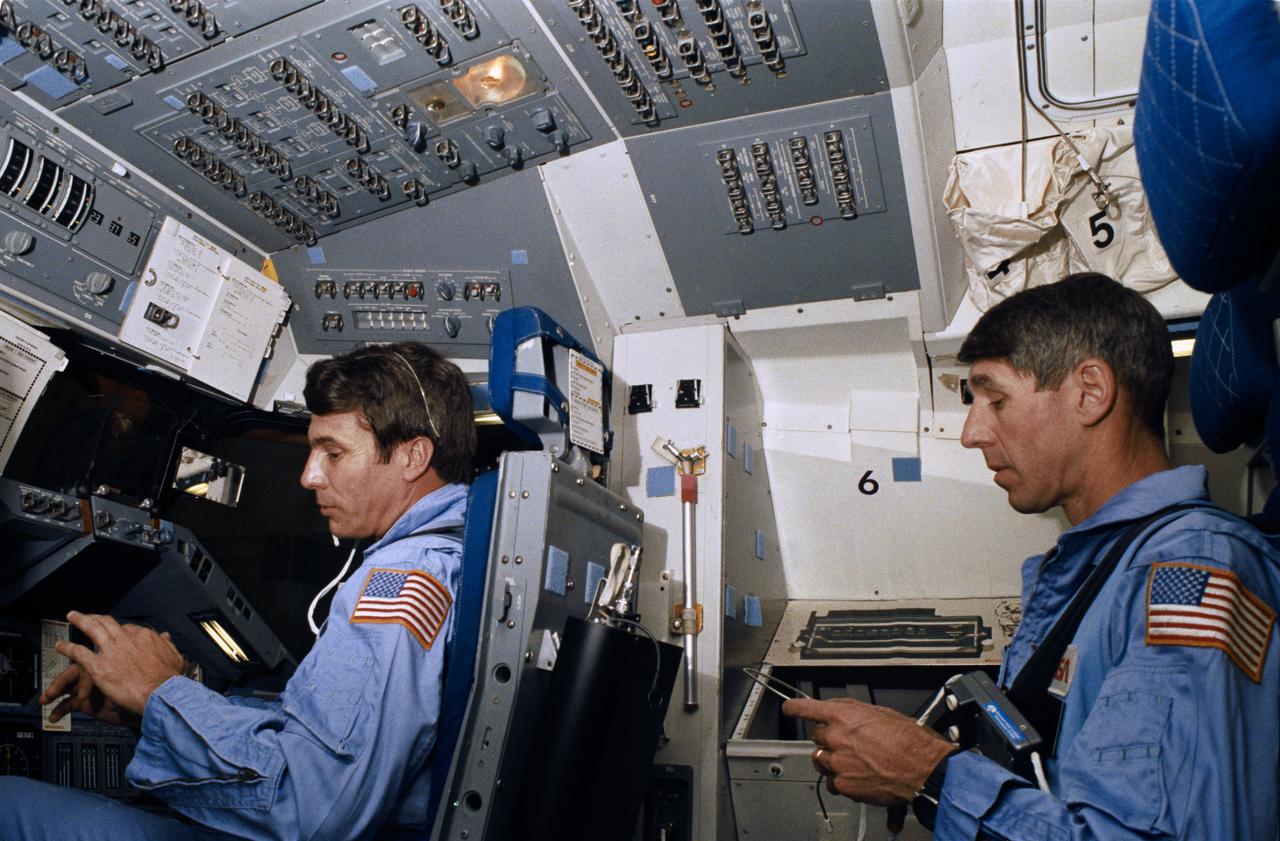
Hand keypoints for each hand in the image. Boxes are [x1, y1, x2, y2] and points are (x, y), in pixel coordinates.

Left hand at [42, 612, 184, 719]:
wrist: (161, 692)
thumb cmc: (168, 679)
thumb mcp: (174, 657)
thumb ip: (168, 645)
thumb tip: (166, 637)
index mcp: (144, 636)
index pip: (128, 628)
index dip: (120, 630)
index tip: (116, 634)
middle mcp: (126, 639)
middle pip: (108, 622)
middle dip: (97, 617)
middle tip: (89, 616)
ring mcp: (111, 651)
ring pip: (92, 629)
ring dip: (80, 620)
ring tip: (72, 616)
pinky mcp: (99, 666)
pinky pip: (79, 652)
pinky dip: (67, 647)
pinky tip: (60, 646)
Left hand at [783, 697, 956, 805]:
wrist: (923, 769)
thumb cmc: (909, 741)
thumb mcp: (881, 713)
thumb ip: (853, 712)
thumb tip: (841, 712)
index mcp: (843, 716)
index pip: (806, 708)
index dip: (794, 708)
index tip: (789, 708)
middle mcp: (836, 737)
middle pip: (816, 736)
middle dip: (828, 738)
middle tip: (848, 744)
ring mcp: (837, 762)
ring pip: (820, 759)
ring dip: (833, 760)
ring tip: (855, 762)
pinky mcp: (843, 784)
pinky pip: (832, 782)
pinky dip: (842, 780)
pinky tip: (859, 776)